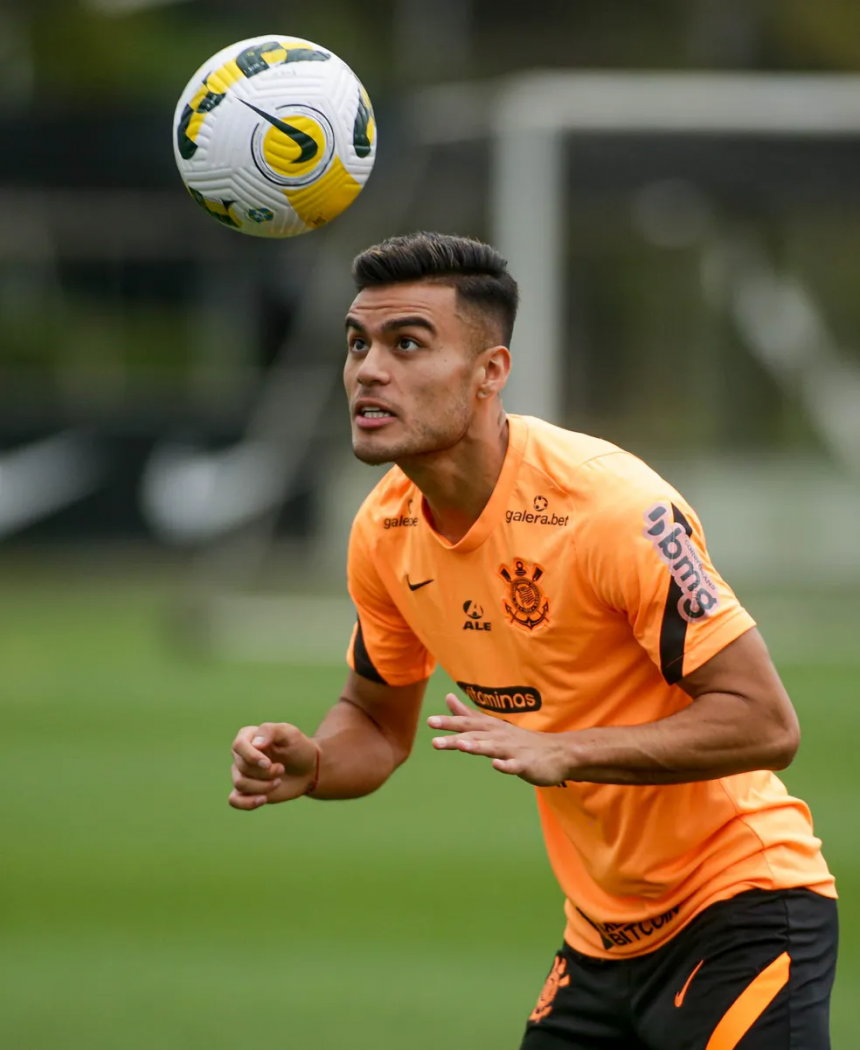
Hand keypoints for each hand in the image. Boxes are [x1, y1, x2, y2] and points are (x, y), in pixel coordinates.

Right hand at [229, 722, 319, 810]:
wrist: (308, 769)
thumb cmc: (298, 747)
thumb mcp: (290, 733)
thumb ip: (271, 731)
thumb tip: (255, 744)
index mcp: (248, 736)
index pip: (238, 746)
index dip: (252, 757)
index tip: (269, 763)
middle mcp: (241, 755)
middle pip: (242, 767)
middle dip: (265, 772)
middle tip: (282, 769)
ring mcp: (242, 773)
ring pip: (239, 783)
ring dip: (262, 786)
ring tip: (278, 782)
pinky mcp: (247, 791)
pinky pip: (234, 800)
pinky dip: (247, 802)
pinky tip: (263, 799)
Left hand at [428, 694, 569, 786]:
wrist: (559, 753)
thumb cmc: (521, 741)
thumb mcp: (492, 726)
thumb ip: (469, 714)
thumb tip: (448, 698)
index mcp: (492, 728)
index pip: (467, 724)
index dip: (449, 722)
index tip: (429, 722)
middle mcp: (500, 736)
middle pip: (475, 734)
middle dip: (455, 734)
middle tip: (434, 736)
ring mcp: (513, 750)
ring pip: (492, 748)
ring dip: (476, 746)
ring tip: (460, 746)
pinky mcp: (526, 764)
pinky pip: (515, 765)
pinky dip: (506, 765)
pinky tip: (497, 765)